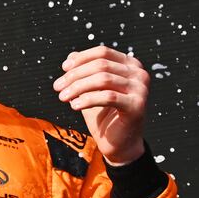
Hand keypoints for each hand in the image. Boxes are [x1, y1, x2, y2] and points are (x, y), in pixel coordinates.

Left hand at [52, 45, 149, 164]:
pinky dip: (87, 99)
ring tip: (62, 96)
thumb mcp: (90, 89)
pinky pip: (107, 96)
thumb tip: (71, 56)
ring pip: (103, 79)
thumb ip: (84, 71)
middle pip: (101, 65)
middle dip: (75, 75)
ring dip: (77, 87)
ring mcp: (141, 89)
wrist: (119, 144)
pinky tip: (74, 106)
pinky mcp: (137, 106)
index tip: (64, 68)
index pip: (103, 52)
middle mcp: (139, 74)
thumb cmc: (104, 115)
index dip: (81, 58)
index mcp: (130, 65)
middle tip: (57, 86)